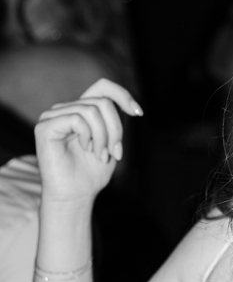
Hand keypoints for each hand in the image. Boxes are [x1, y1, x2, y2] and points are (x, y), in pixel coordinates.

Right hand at [35, 79, 142, 204]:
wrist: (75, 195)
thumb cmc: (92, 171)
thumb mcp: (112, 139)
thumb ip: (116, 118)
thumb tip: (129, 104)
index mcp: (80, 109)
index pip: (103, 86)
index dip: (123, 95)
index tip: (138, 113)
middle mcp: (65, 109)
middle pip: (102, 101)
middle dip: (115, 128)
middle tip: (115, 151)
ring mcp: (52, 116)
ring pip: (92, 110)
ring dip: (103, 136)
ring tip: (100, 154)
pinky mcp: (44, 126)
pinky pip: (77, 118)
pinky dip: (88, 135)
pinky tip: (85, 149)